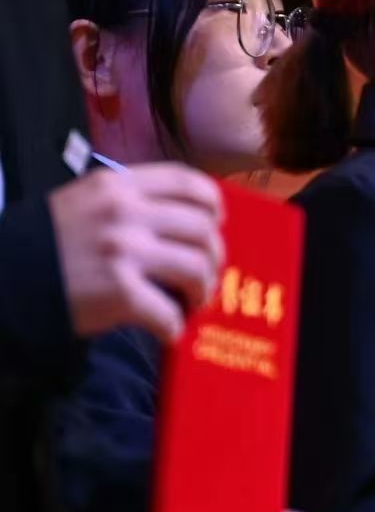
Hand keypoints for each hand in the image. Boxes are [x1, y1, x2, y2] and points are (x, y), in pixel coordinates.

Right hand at [49, 163, 224, 341]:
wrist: (7, 278)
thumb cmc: (49, 245)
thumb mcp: (85, 203)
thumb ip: (130, 204)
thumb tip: (188, 222)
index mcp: (117, 186)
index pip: (187, 182)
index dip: (213, 206)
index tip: (216, 224)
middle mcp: (124, 213)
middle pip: (203, 230)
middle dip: (214, 258)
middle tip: (203, 277)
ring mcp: (123, 251)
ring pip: (197, 268)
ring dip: (203, 292)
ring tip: (189, 303)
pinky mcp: (120, 292)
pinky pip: (171, 312)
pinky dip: (174, 326)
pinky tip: (165, 329)